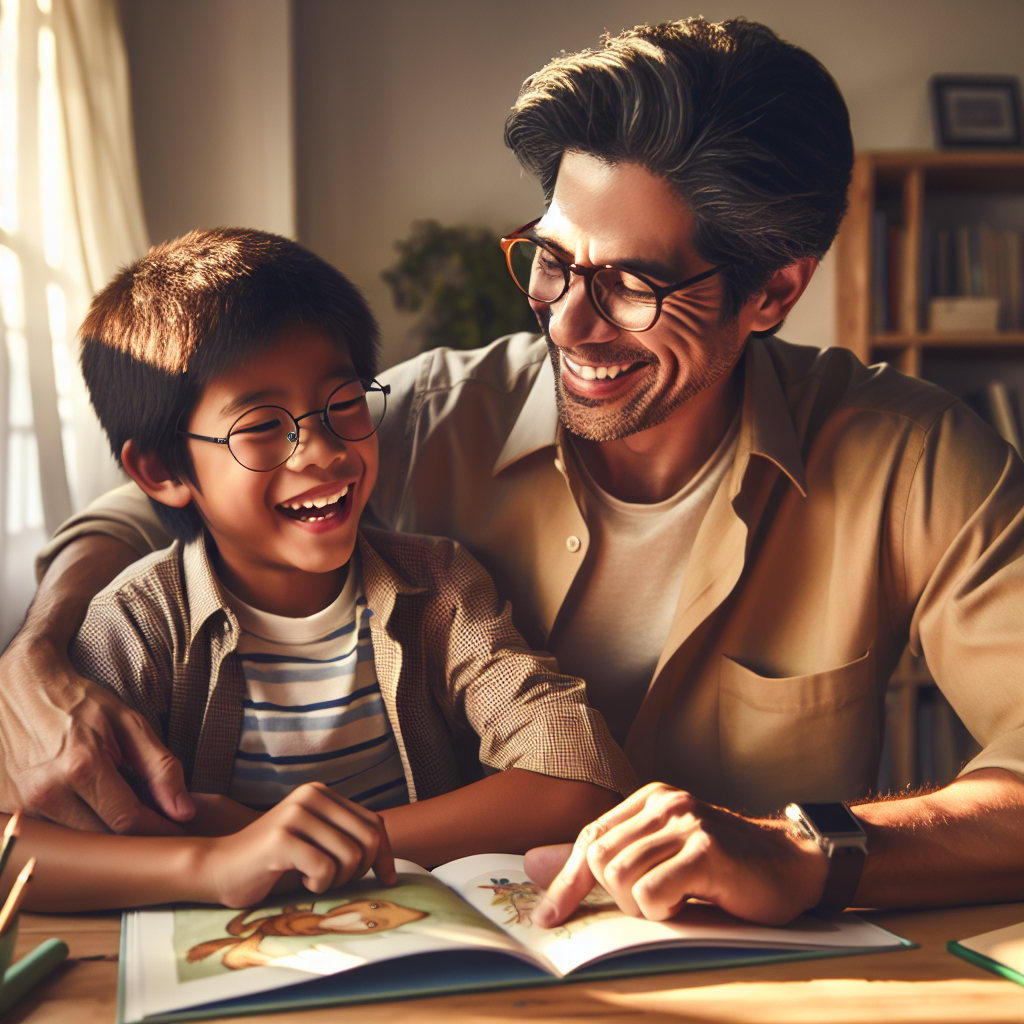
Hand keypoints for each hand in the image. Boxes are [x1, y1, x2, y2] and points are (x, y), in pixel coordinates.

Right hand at [0, 633, 193, 834]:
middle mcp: (47, 791)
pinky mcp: (7, 808)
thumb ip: (161, 768)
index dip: (158, 829)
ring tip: (118, 806)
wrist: (23, 688)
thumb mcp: (130, 724)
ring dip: (104, 830)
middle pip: (104, 838)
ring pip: (78, 841)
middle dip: (134, 833)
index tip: (177, 829)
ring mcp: (23, 804)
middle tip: (153, 817)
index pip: (128, 821)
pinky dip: (76, 825)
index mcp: (82, 767)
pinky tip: (88, 805)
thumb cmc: (81, 703)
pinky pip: (54, 833)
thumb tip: (184, 812)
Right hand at [197, 783, 396, 907]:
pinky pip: (325, 869)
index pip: (375, 823)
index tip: (387, 880)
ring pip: (351, 856)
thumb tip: (388, 859)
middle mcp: (311, 796)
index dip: (385, 855)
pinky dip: (319, 885)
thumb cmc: (271, 863)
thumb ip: (345, 837)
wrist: (217, 868)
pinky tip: (300, 882)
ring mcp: (296, 814)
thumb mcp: (315, 842)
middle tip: (335, 881)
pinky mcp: (282, 838)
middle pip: (369, 839)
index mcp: (322, 793)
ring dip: (338, 880)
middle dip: (361, 871)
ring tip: (315, 880)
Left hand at [526, 782, 827, 926]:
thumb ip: (604, 858)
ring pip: (622, 878)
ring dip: (641, 907)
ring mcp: (687, 823)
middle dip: (616, 896)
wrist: (792, 865)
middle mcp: (665, 802)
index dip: (566, 881)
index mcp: (650, 798)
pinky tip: (689, 903)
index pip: (590, 838)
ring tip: (674, 902)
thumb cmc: (725, 865)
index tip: (548, 918)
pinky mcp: (707, 851)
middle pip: (600, 859)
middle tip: (652, 903)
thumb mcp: (661, 854)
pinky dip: (662, 911)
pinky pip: (652, 893)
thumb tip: (534, 864)